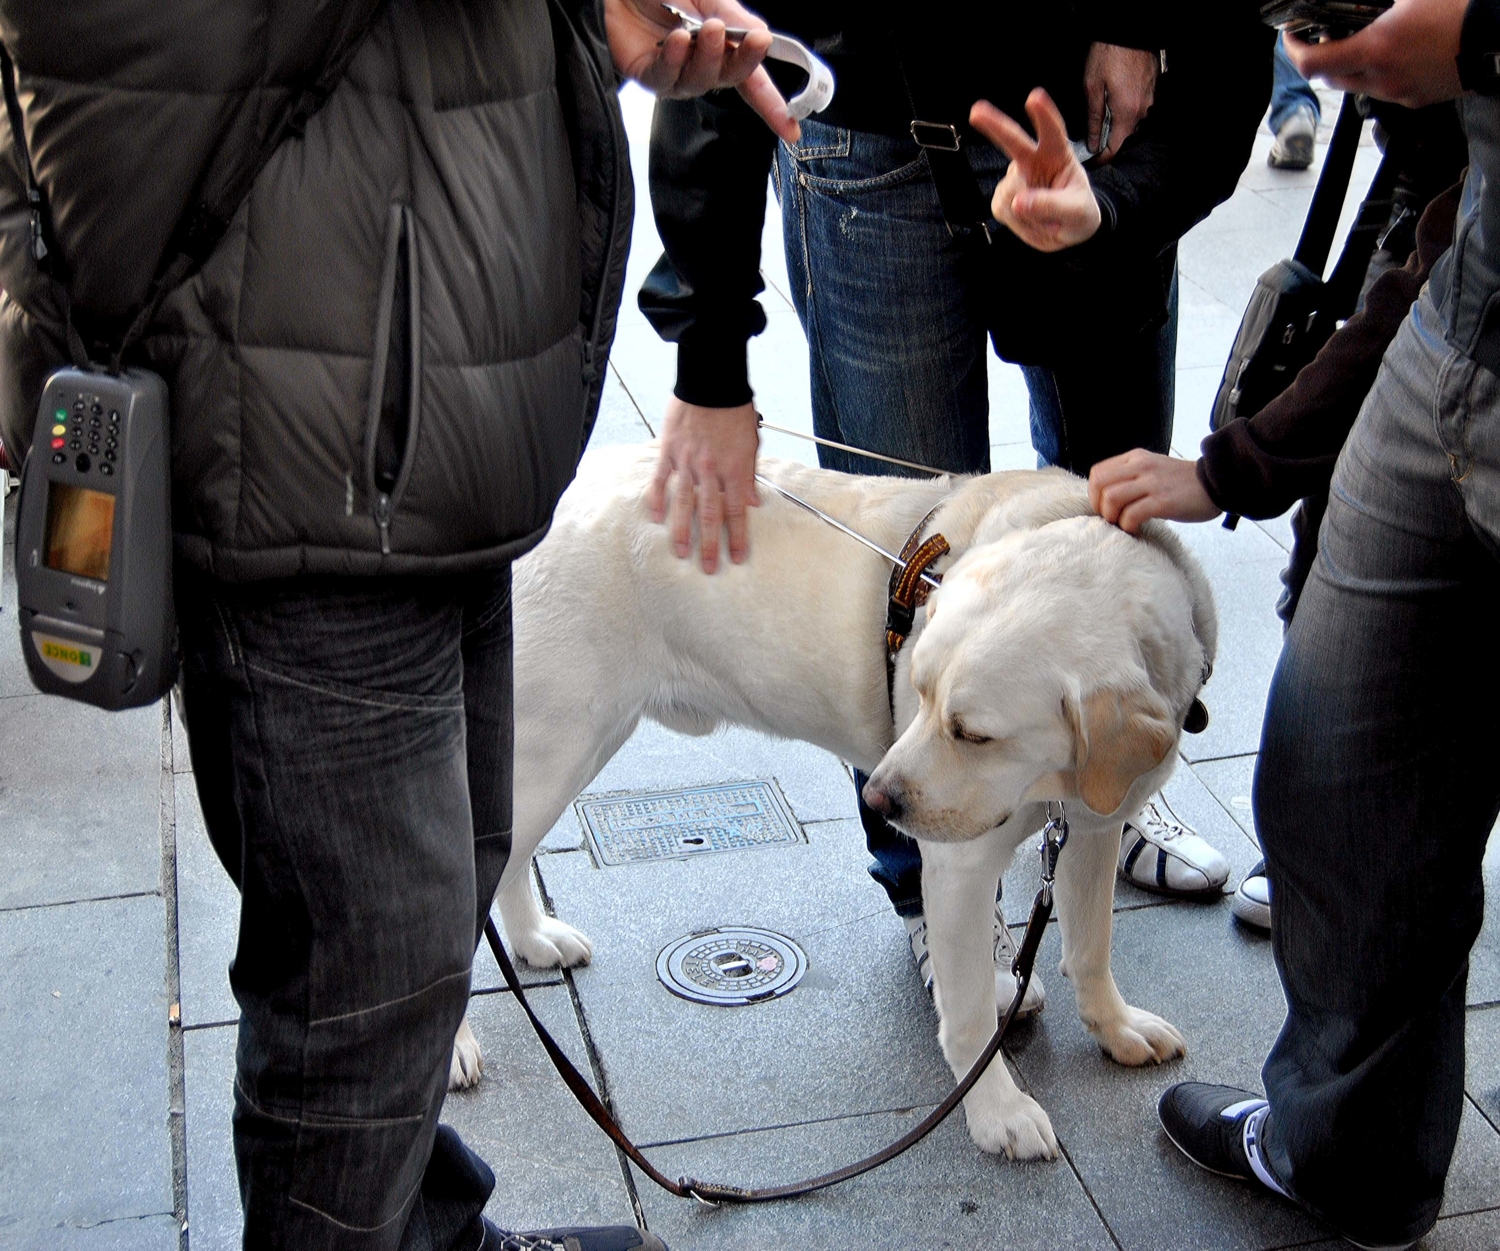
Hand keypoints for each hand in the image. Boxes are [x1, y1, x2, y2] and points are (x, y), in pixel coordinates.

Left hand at [605, 0, 799, 142]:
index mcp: (722, 45)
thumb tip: (761, 34)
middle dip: (743, 62)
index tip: (792, 130)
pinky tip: (676, 40)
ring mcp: (674, 74)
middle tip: (749, 39)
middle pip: (730, 79)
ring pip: (699, 81)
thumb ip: (734, 16)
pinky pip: (665, 77)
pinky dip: (674, 59)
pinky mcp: (646, 77)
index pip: (752, 80)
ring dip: (708, 56)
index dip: (773, 107)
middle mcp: (700, 65)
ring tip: (708, 28)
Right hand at [647, 399, 760, 572]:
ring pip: (684, 502)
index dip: (737, 537)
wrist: (711, 380)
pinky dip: (658, 498)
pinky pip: (661, 479)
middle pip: (710, 514)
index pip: (737, 511)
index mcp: (734, 469)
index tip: (737, 558)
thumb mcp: (751, 443)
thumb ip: (750, 475)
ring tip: (680, 552)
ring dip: (682, 530)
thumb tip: (752, 503)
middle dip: (710, 544)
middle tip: (709, 568)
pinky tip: (657, 516)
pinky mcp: (669, 450)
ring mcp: (687, 461)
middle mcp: (711, 470)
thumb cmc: (734, 409)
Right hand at [970, 90, 1102, 251]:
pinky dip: (1017, 223)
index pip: (1053, 132)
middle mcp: (1033, 161)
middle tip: (976, 111)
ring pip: (1010, 192)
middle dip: (994, 124)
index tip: (1035, 97)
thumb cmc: (1078, 213)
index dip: (1044, 115)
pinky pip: (1003, 209)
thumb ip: (1051, 205)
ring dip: (1027, 213)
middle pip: (1012, 140)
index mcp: (1058, 155)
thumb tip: (1018, 203)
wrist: (1068, 232)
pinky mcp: (1002, 197)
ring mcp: (1015, 178)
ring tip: (1045, 219)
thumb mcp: (1077, 212)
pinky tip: (1030, 220)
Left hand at [1084, 43, 1155, 159]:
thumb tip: (1093, 143)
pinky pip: (1138, 111)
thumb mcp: (1092, 88)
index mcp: (1127, 113)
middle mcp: (1142, 110)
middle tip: (1092, 143)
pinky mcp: (1152, 90)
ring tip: (1101, 125)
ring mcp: (1150, 100)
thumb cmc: (1109, 54)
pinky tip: (1113, 107)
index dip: (1102, 158)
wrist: (1128, 29)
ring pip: (1132, 125)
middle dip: (1109, 144)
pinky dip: (1125, 115)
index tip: (1091, 160)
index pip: (1116, 148)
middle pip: (1126, 139)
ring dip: (1118, 128)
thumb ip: (1093, 119)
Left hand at [1088, 450, 1220, 534]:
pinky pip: (1131, 515)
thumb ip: (1131, 477)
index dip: (1094, 495)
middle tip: (1112, 519)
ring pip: (1111, 499)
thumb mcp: (1153, 469)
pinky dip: (1128, 526)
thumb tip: (1106, 498)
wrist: (1218, 482)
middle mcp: (1141, 467)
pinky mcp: (1163, 501)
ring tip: (1123, 525)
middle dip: (1099, 507)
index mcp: (1135, 458)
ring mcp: (1152, 483)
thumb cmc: (1183, 482)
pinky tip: (1136, 530)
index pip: (1097, 473)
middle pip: (1100, 485)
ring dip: (1112, 518)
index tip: (1104, 508)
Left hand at [1283, 0, 1464, 107]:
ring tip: (1363, 42)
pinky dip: (1378, 74)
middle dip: (1322, 59)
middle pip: (1331, 79)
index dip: (1293, 51)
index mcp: (1376, 51)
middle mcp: (1382, 79)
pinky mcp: (1416, 100)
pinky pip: (1385, 90)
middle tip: (1325, 37)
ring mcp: (1399, 93)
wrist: (1499, 35)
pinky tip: (1394, 54)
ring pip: (1358, 86)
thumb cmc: (1462, 10)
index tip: (1291, 38)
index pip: (1312, 64)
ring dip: (1351, 68)